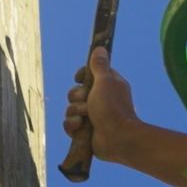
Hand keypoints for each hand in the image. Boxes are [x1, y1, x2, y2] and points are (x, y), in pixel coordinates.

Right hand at [64, 47, 139, 161]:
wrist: (117, 138)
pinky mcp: (84, 131)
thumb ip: (100, 65)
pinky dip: (73, 125)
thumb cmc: (113, 107)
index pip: (88, 75)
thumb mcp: (105, 81)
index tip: (79, 77)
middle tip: (88, 101)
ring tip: (86, 117)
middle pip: (75, 92)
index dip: (82, 75)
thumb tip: (100, 47)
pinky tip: (80, 127)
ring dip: (76, 112)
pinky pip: (69, 123)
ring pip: (70, 108)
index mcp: (108, 85)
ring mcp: (92, 116)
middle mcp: (100, 100)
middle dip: (77, 96)